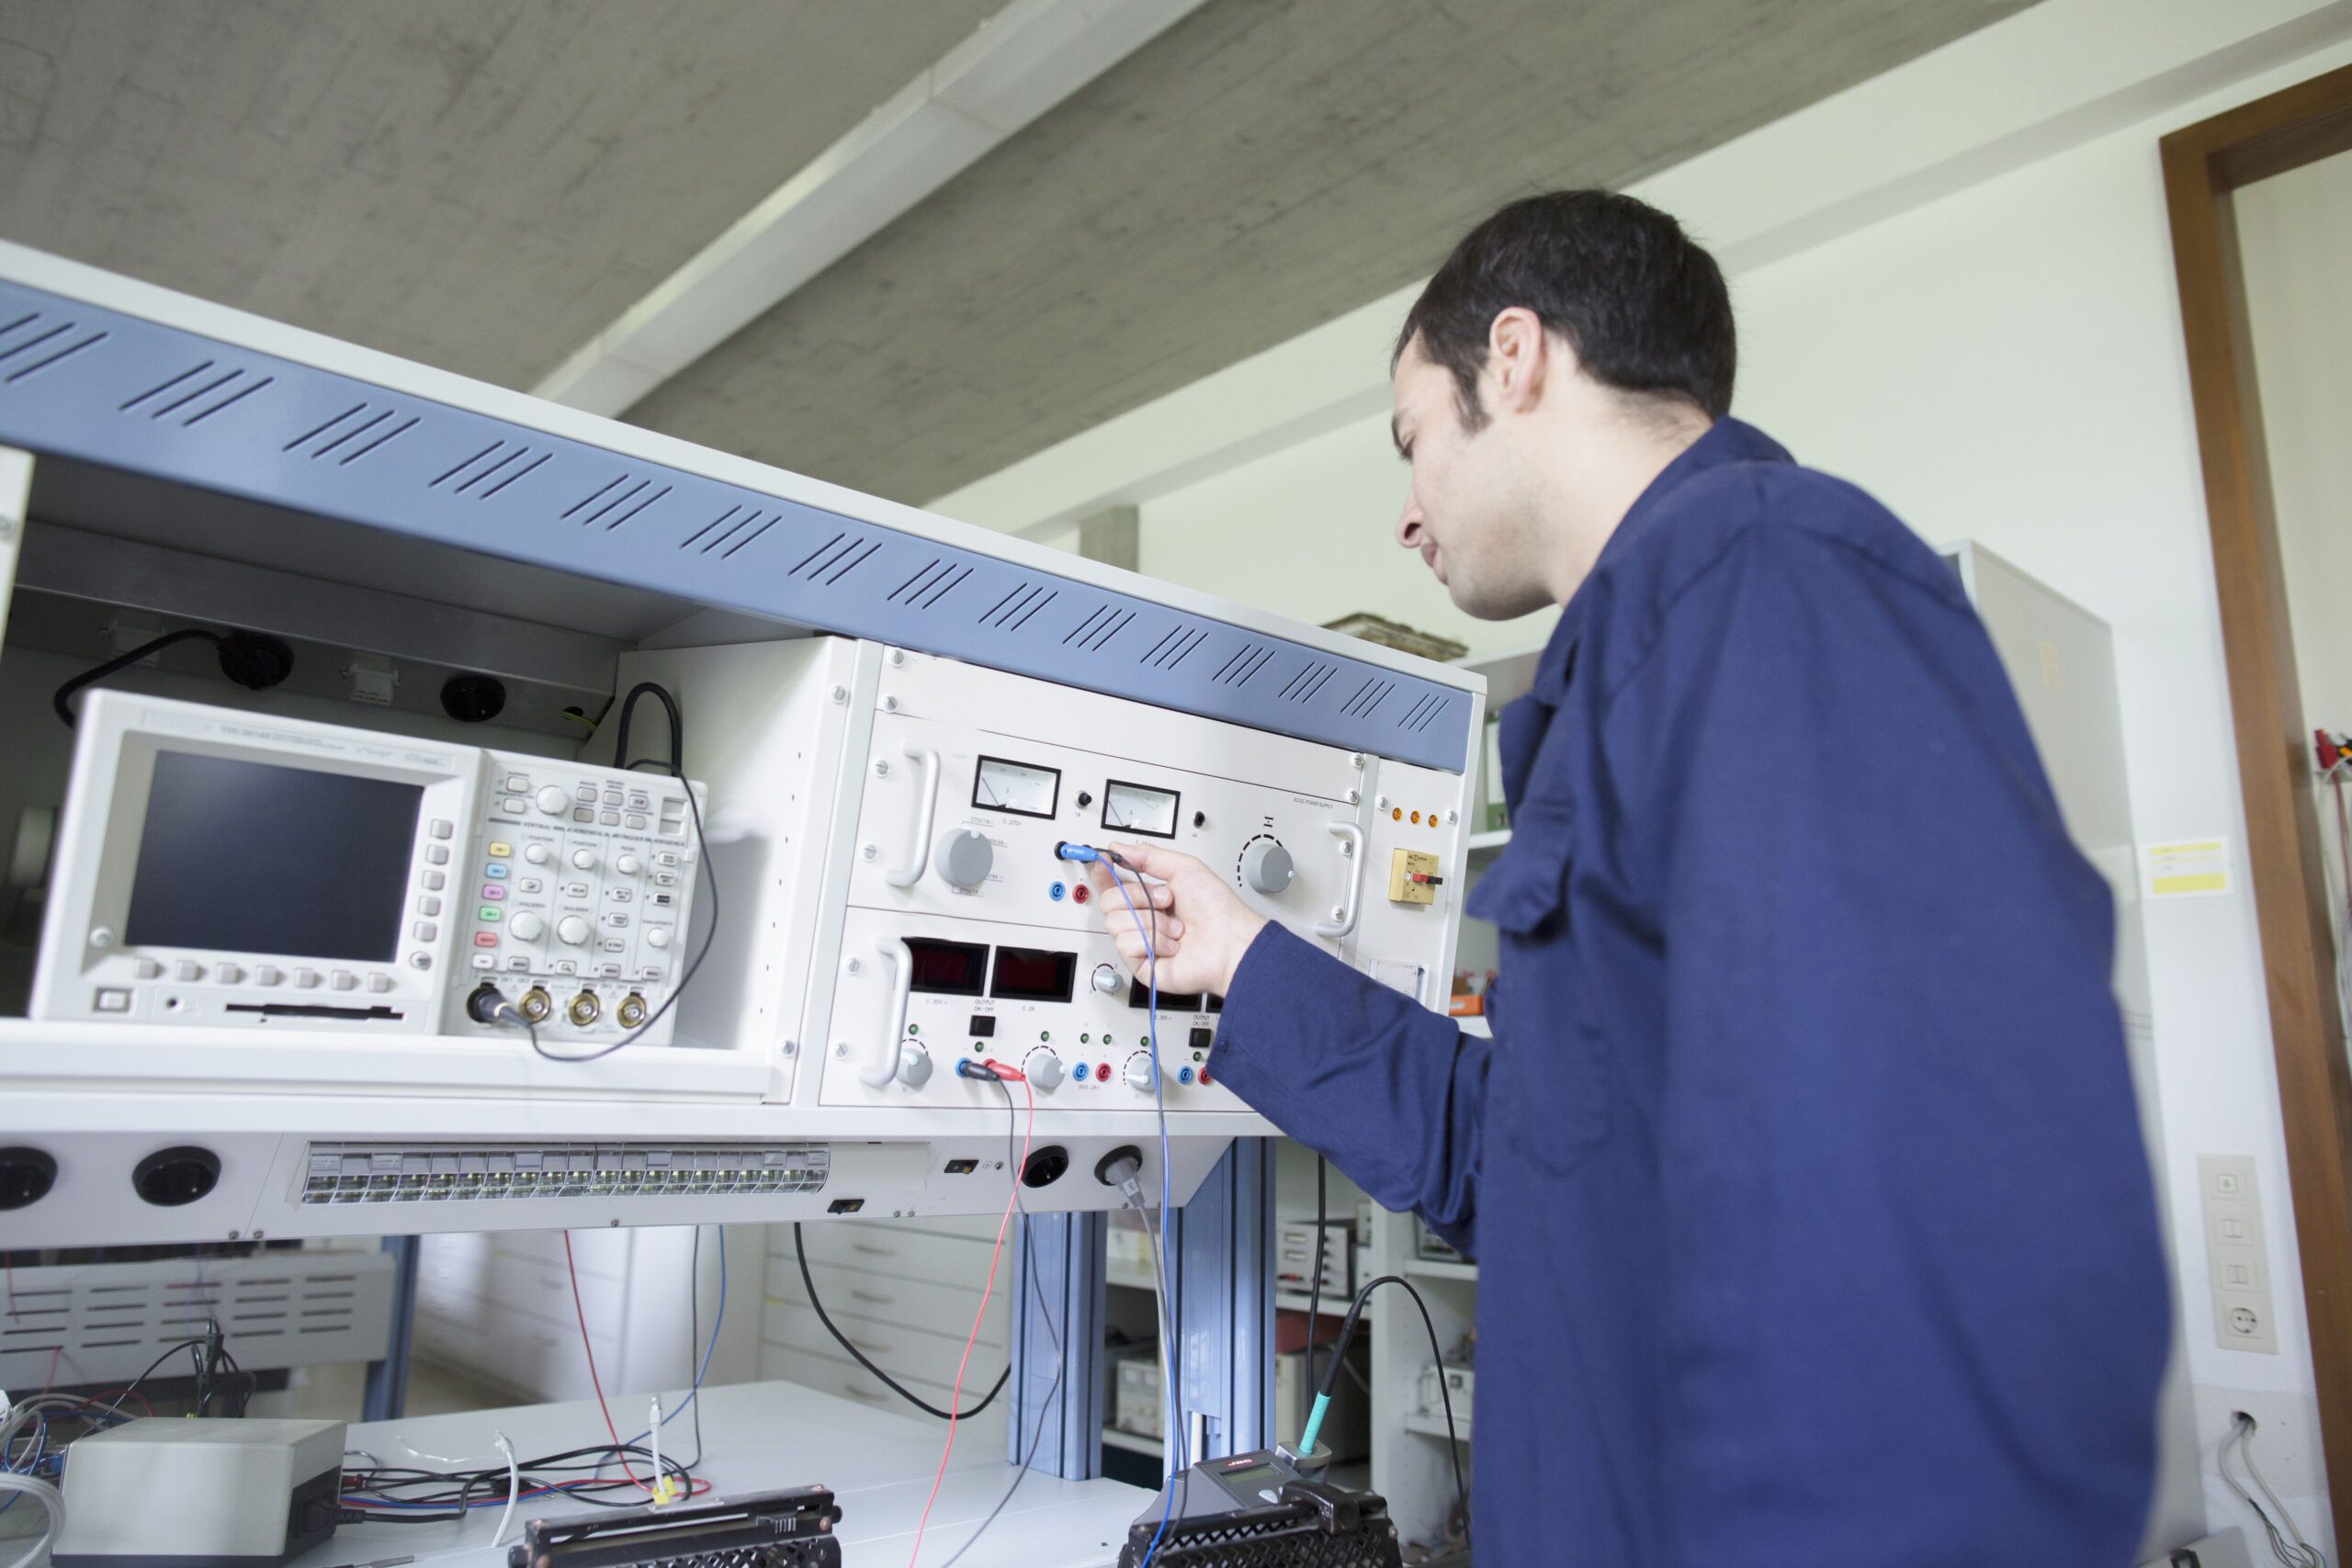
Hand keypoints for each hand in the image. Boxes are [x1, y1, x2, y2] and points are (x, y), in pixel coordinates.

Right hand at [1085, 842, 1267, 999]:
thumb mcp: (1184, 868)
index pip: (1113, 884)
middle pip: (1108, 901)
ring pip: (1115, 923)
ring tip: (1176, 928)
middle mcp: (1143, 919)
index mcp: (1150, 896)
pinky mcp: (1141, 964)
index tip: (1104, 861)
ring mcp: (1141, 942)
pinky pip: (1125, 945)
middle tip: (1166, 901)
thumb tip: (1119, 848)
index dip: (1103, 872)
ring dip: (1151, 921)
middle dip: (1138, 897)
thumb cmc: (1217, 910)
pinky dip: (1151, 941)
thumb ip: (1148, 856)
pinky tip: (1171, 946)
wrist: (1230, 942)